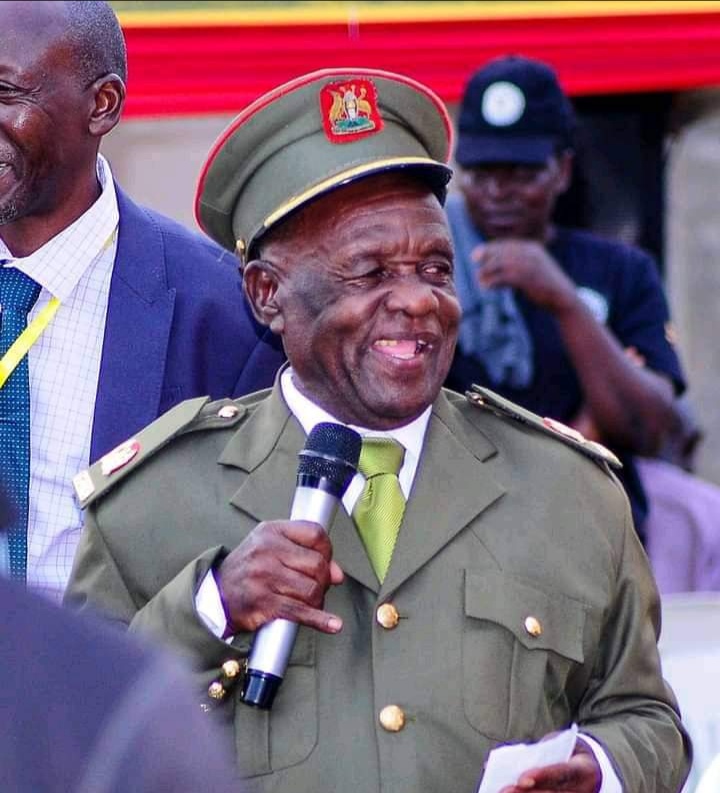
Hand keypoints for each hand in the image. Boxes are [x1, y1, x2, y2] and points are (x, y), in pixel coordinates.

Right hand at [216, 520, 343, 634]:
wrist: (217, 594)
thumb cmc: (251, 568)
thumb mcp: (273, 548)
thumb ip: (306, 554)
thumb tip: (338, 575)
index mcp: (271, 531)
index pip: (314, 533)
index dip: (327, 550)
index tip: (326, 561)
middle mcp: (267, 550)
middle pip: (317, 564)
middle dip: (323, 580)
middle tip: (315, 587)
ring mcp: (264, 576)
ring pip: (312, 589)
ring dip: (317, 600)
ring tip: (309, 601)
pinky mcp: (263, 603)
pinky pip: (300, 611)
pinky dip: (320, 620)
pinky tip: (333, 624)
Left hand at [473, 239, 577, 313]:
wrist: (563, 297)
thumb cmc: (546, 284)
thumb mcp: (535, 267)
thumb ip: (520, 262)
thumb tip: (498, 263)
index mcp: (532, 248)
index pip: (506, 244)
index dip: (489, 248)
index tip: (476, 255)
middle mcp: (530, 253)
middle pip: (501, 251)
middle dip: (485, 256)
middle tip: (475, 264)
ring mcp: (528, 265)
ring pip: (500, 264)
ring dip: (486, 271)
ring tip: (480, 280)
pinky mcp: (526, 279)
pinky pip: (504, 277)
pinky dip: (492, 282)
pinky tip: (486, 287)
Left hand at [499, 738, 600, 792]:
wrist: (592, 769)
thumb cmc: (569, 751)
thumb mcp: (561, 745)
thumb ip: (542, 752)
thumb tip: (513, 760)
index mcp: (584, 769)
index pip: (562, 773)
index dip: (542, 776)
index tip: (521, 779)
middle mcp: (583, 790)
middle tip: (505, 790)